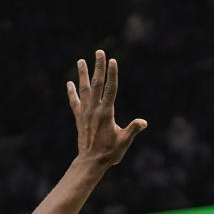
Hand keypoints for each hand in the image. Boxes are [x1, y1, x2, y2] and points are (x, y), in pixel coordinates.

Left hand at [67, 50, 147, 166]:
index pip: (110, 89)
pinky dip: (72, 92)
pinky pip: (74, 102)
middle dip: (99, 67)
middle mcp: (94, 109)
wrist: (90, 162)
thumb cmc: (110, 152)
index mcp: (106, 113)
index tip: (112, 61)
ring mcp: (85, 113)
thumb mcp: (124, 141)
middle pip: (97, 84)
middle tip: (99, 52)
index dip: (112, 74)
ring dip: (83, 74)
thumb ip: (133, 129)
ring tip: (81, 61)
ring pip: (84, 89)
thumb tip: (143, 122)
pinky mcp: (79, 118)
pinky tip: (70, 83)